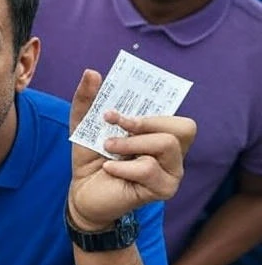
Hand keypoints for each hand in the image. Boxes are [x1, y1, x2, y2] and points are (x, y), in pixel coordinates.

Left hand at [68, 70, 195, 230]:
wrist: (82, 192)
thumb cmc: (90, 157)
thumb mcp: (84, 124)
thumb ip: (87, 99)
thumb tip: (91, 72)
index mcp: (158, 131)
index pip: (174, 112)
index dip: (151, 105)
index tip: (118, 107)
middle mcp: (172, 150)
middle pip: (182, 127)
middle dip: (144, 121)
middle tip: (113, 122)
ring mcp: (172, 170)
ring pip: (166, 145)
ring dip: (131, 143)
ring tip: (108, 148)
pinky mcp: (164, 189)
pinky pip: (150, 169)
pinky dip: (124, 166)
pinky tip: (109, 169)